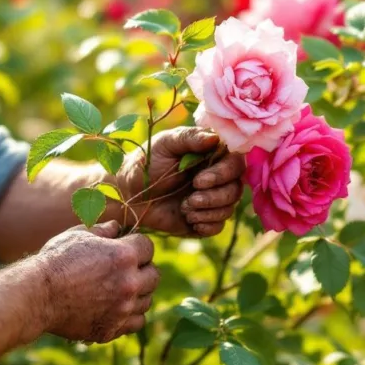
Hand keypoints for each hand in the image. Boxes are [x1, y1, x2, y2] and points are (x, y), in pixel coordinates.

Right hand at [35, 221, 158, 343]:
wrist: (37, 296)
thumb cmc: (56, 261)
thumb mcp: (78, 236)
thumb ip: (102, 230)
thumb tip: (116, 227)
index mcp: (124, 256)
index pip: (148, 247)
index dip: (138, 246)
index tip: (127, 249)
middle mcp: (129, 283)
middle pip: (155, 275)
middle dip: (143, 270)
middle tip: (126, 270)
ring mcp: (123, 309)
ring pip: (147, 301)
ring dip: (139, 294)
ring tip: (120, 289)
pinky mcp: (113, 328)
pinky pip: (136, 323)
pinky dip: (131, 316)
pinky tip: (117, 308)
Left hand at [116, 127, 245, 236]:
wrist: (128, 195)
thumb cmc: (146, 163)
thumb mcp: (165, 144)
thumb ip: (189, 138)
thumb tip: (215, 138)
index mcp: (212, 155)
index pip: (236, 162)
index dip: (224, 173)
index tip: (199, 180)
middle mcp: (217, 177)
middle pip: (236, 188)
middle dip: (215, 196)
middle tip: (190, 198)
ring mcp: (212, 199)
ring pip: (229, 208)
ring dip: (208, 210)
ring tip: (184, 207)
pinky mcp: (204, 219)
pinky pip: (218, 226)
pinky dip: (205, 224)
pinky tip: (188, 218)